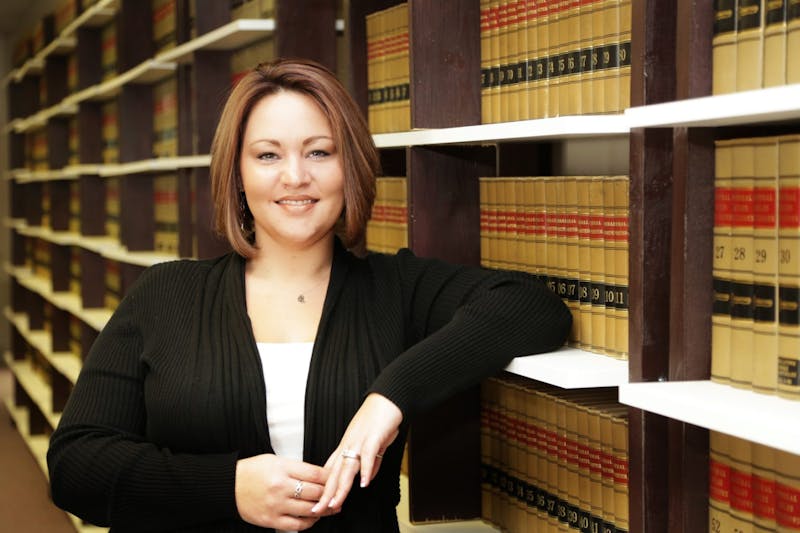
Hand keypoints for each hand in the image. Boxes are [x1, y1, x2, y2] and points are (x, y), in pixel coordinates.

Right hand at [235, 453, 334, 529]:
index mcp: (282, 468)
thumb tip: (320, 476)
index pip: (316, 474)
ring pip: (310, 510)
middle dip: (330, 494)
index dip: (330, 477)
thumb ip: (297, 468)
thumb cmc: (252, 471)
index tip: (336, 479)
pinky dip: (309, 522)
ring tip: (331, 507)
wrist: (229, 485)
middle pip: (316, 492)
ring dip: (324, 509)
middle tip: (337, 493)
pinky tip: (313, 517)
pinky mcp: (271, 520)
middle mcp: (280, 487)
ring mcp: (276, 505)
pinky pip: (297, 525)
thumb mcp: (275, 460)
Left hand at [313, 393, 402, 512]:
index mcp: (346, 446)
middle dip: (326, 494)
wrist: (387, 398)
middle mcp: (348, 445)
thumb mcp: (371, 444)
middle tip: (318, 511)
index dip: (325, 489)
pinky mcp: (373, 437)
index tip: (320, 505)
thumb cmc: (378, 419)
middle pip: (335, 473)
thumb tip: (366, 478)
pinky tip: (364, 483)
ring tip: (335, 503)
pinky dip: (365, 470)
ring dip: (341, 487)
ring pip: (347, 467)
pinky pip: (367, 456)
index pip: (331, 472)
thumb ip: (368, 462)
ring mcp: (359, 441)